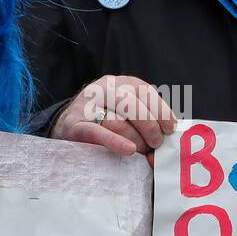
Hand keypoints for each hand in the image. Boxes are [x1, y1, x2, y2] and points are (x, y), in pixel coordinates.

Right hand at [51, 75, 176, 156]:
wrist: (66, 127)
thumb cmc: (106, 122)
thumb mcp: (126, 111)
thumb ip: (146, 119)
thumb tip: (168, 136)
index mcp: (120, 83)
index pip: (144, 91)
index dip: (160, 110)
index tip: (170, 129)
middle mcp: (103, 89)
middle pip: (131, 105)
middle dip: (149, 126)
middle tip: (156, 144)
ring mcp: (86, 105)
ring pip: (117, 122)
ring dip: (134, 140)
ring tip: (140, 152)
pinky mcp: (74, 125)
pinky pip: (97, 133)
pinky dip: (115, 142)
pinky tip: (128, 150)